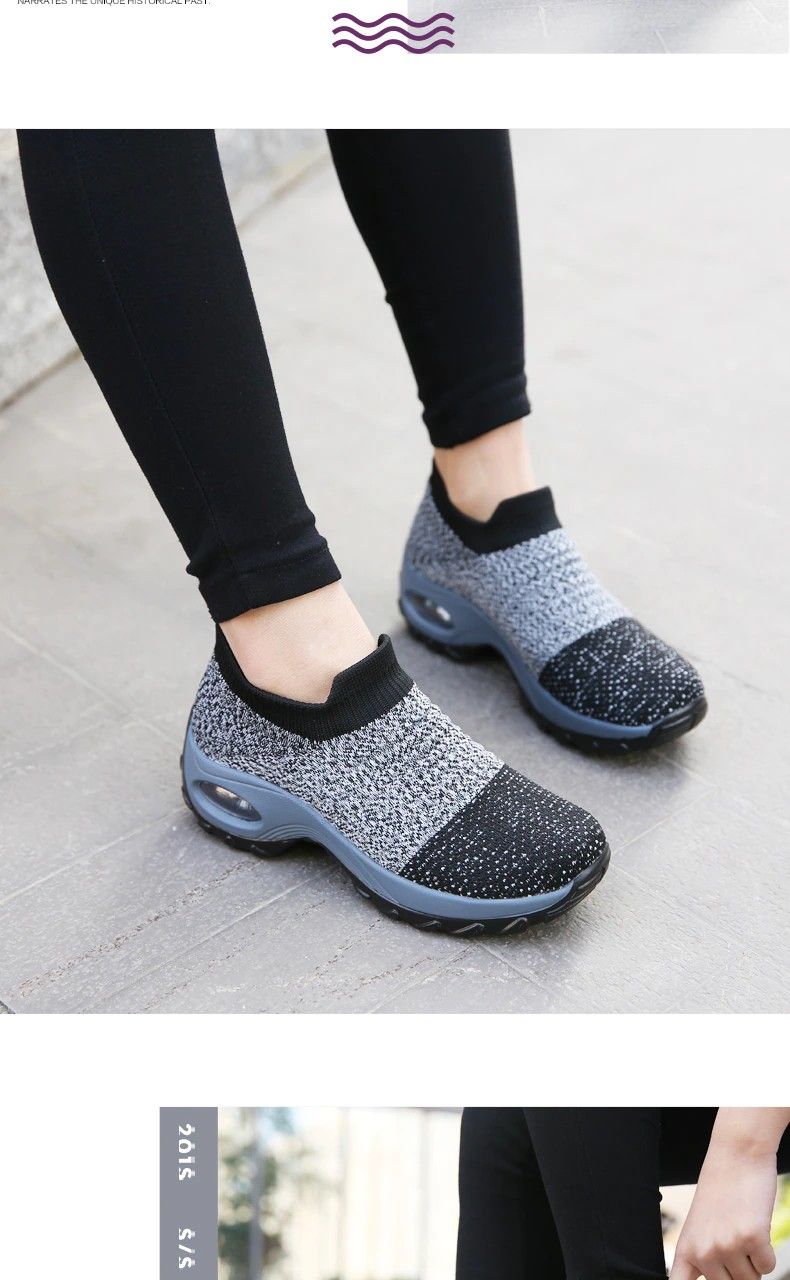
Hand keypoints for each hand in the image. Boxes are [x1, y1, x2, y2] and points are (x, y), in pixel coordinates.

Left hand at [670, 1145, 777, 1279]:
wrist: (735, 1156)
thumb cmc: (720, 1193)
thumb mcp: (702, 1227)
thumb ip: (707, 1259)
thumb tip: (728, 1279)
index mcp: (687, 1251)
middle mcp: (704, 1253)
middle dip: (739, 1270)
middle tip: (734, 1237)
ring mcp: (727, 1247)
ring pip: (752, 1278)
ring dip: (754, 1259)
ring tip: (742, 1227)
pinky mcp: (751, 1239)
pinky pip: (768, 1265)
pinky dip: (767, 1250)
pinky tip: (755, 1224)